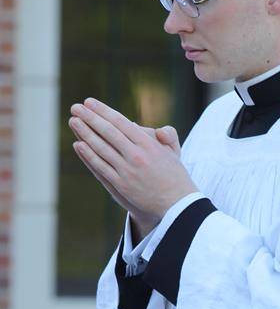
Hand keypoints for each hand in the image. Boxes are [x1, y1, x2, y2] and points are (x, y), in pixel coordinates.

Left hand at [68, 98, 197, 221]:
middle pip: (108, 132)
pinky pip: (101, 168)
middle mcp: (136, 156)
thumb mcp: (175, 152)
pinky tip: (79, 144)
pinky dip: (88, 156)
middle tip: (76, 107)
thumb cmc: (175, 177)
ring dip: (85, 133)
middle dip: (90, 118)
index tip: (90, 102)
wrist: (177, 205)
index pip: (121, 122)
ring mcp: (127, 171)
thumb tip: (153, 128)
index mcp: (149, 145)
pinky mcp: (121, 186)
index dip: (103, 111)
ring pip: (101, 148)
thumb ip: (167, 136)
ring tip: (73, 121)